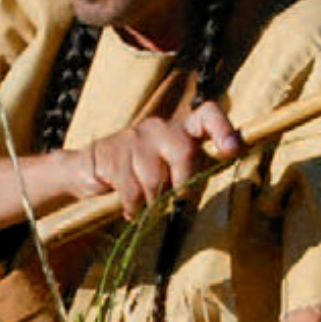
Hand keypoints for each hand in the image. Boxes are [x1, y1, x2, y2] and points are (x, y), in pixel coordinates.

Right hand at [79, 101, 242, 219]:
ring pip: (155, 179)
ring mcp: (136, 139)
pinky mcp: (113, 154)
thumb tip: (215, 180)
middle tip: (174, 197)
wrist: (88, 169)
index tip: (232, 149)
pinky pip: (132, 191)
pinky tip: (129, 205)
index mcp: (180, 130)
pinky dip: (133, 207)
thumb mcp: (169, 170)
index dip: (223, 129)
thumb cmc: (139, 174)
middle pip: (185, 152)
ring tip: (143, 202)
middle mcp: (160, 128)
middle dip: (182, 182)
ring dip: (151, 201)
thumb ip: (190, 172)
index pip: (208, 115)